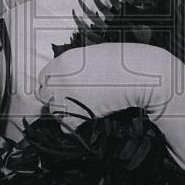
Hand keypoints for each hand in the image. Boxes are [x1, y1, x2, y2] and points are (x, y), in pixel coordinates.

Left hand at [36, 43, 184, 119]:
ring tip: (92, 105)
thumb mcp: (93, 56)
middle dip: (57, 99)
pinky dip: (77, 126)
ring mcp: (63, 100)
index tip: (64, 90)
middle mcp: (57, 80)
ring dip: (68, 113)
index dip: (54, 85)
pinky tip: (95, 115)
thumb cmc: (122, 62)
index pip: (43, 78)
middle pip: (45, 96)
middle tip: (79, 99)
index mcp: (62, 61)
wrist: (140, 75)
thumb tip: (65, 80)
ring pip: (56, 113)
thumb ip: (74, 68)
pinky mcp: (72, 119)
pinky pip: (68, 128)